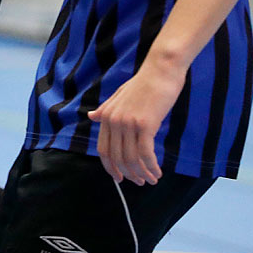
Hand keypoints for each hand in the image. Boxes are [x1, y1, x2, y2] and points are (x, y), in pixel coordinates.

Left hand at [87, 58, 184, 184]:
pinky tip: (158, 172)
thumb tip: (91, 116)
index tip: (120, 179)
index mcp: (106, 115)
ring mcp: (128, 123)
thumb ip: (106, 108)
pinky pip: (146, 154)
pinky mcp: (145, 125)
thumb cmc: (144, 83)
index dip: (111, 168)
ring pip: (132, 159)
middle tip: (141, 182)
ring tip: (152, 180)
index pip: (103, 150)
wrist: (160, 70)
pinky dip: (152, 167)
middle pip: (117, 157)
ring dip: (142, 173)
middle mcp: (114, 121)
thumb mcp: (119, 96)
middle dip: (129, 174)